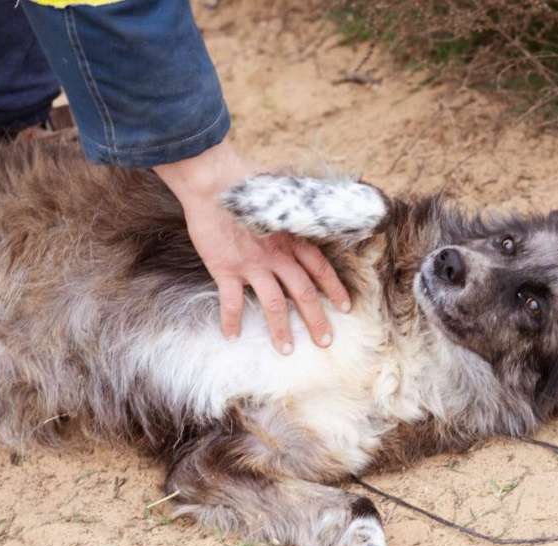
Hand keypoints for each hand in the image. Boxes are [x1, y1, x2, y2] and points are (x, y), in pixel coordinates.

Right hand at [153, 139, 350, 353]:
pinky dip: (232, 320)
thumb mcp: (279, 197)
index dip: (334, 289)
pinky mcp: (226, 269)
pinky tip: (232, 336)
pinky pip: (232, 302)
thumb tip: (307, 206)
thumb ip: (293, 211)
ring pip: (273, 304)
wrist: (212, 182)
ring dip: (280, 329)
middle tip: (325, 341)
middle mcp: (277, 254)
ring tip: (285, 350)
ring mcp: (251, 264)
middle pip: (303, 292)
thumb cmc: (244, 183)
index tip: (345, 307)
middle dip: (316, 319)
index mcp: (292, 237)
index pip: (320, 268)